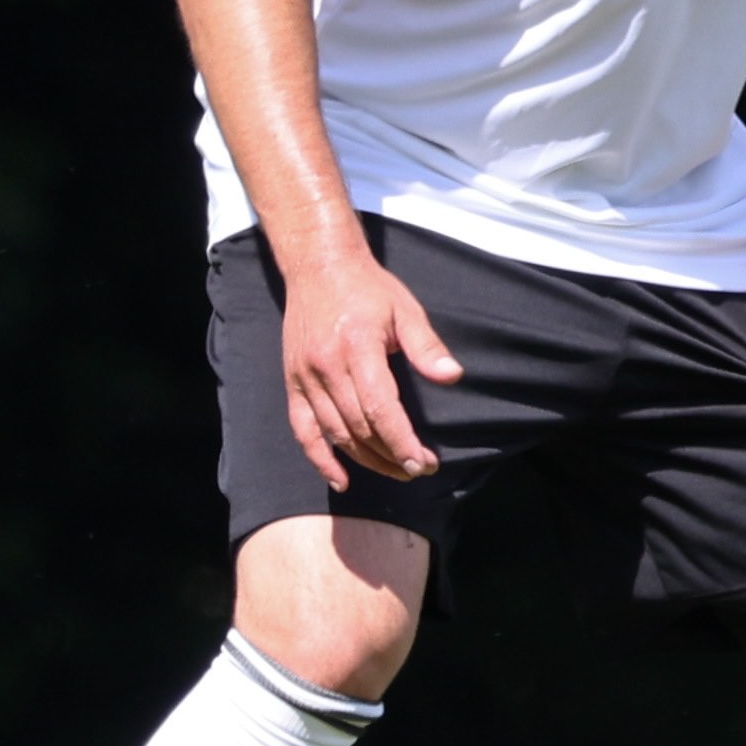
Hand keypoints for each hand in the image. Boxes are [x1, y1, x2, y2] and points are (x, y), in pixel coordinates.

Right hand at [278, 240, 465, 486]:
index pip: (380, 408)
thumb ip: (426, 346)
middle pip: (359, 427)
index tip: (422, 463)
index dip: (402, 441)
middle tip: (419, 469)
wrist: (318, 267)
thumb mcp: (405, 310)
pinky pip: (303, 429)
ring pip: (335, 433)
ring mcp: (306, 377)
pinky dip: (320, 458)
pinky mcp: (293, 383)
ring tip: (395, 471)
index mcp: (357, 347)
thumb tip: (452, 376)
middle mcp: (326, 366)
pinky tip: (341, 478)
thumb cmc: (368, 289)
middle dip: (391, 455)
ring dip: (366, 460)